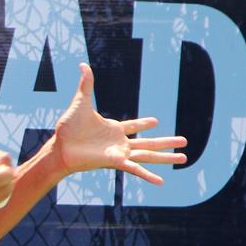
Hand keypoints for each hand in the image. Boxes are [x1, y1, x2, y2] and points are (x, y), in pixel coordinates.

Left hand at [53, 63, 186, 184]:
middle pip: (149, 142)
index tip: (156, 121)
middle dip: (167, 142)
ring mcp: (119, 153)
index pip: (133, 126)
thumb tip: (83, 64)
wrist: (60, 147)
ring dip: (166, 158)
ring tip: (184, 158)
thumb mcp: (81, 102)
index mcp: (113, 129)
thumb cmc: (68, 128)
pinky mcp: (115, 162)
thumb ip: (86, 85)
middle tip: (185, 140)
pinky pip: (135, 168)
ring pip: (148, 155)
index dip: (144, 124)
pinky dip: (148, 175)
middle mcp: (119, 143)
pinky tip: (161, 181)